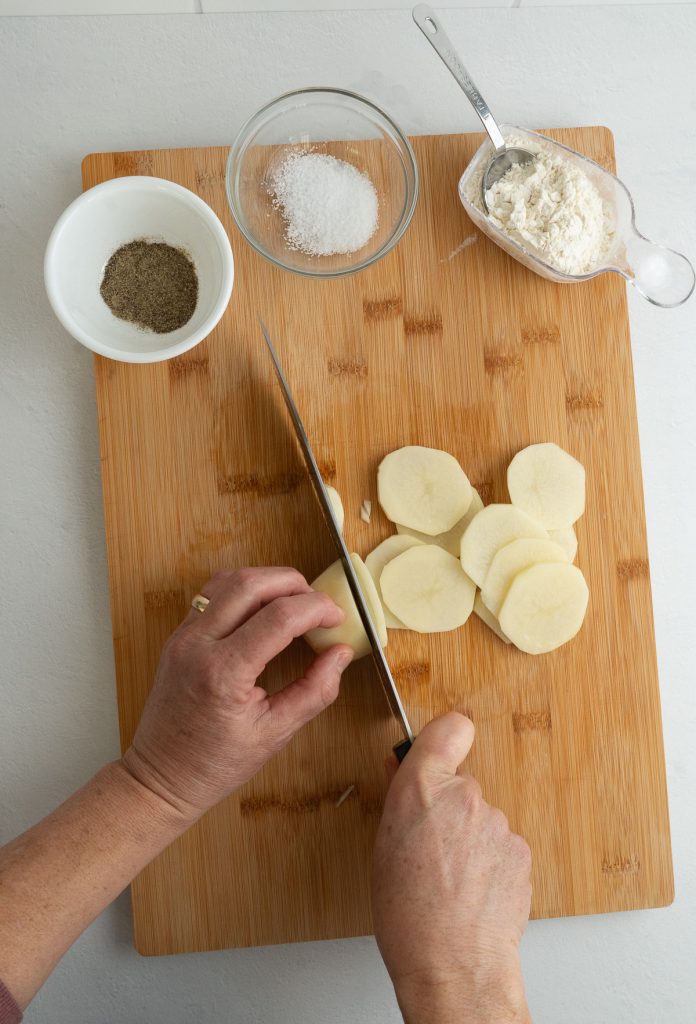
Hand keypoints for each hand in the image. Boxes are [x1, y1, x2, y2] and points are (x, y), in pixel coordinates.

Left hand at [121, 567, 351, 823]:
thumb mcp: (275, 734)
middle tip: (319, 605)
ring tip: (294, 602)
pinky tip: (263, 608)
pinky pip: (212, 594)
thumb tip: (340, 654)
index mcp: (224, 673)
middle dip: (294, 584)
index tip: (336, 617)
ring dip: (268, 580)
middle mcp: (198, 645)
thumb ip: (315, 691)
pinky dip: (244, 589)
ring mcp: (183, 636)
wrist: (161, 776)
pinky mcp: (178, 635)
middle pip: (252, 584)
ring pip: (229, 579)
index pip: (279, 617)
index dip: (316, 608)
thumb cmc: (214, 763)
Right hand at [371, 713, 531, 1023]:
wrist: (453, 965)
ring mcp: (498, 823)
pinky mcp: (521, 850)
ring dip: (471, 839)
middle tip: (432, 846)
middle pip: (462, 784)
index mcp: (421, 788)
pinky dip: (491, 862)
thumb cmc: (409, 916)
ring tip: (451, 879)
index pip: (450, 728)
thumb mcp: (384, 846)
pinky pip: (502, 845)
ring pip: (482, 818)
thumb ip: (401, 798)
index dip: (446, 737)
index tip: (443, 748)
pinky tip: (473, 890)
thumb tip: (404, 770)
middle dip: (450, 808)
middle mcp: (464, 796)